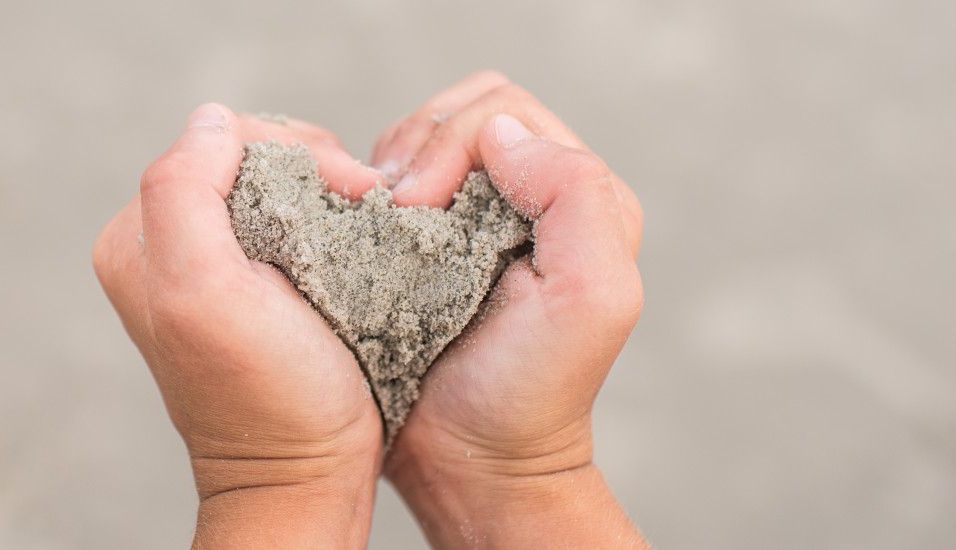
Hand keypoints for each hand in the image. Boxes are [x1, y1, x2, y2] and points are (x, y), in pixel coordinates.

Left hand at [93, 104, 384, 548]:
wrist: (305, 478)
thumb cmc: (267, 397)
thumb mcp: (203, 291)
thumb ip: (183, 192)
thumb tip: (211, 121)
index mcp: (139, 238)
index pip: (214, 141)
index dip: (289, 148)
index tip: (349, 187)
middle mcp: (165, 245)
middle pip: (247, 154)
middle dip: (313, 163)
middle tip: (366, 200)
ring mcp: (212, 263)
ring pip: (276, 179)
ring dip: (329, 188)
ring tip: (369, 218)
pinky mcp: (255, 283)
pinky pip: (294, 216)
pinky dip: (333, 215)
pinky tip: (359, 237)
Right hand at [376, 73, 648, 547]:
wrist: (471, 462)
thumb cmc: (530, 392)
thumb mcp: (589, 299)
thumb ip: (575, 196)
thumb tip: (502, 136)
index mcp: (578, 198)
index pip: (504, 114)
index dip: (450, 143)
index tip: (417, 207)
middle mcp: (530, 196)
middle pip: (464, 110)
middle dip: (417, 144)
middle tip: (395, 206)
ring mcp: (471, 216)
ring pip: (421, 135)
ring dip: (391, 164)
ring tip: (380, 217)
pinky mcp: (421, 240)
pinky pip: (389, 179)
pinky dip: (369, 190)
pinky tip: (365, 227)